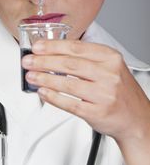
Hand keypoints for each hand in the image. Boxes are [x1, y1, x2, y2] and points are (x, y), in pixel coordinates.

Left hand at [22, 39, 149, 144]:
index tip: (37, 47)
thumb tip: (53, 53)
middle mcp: (108, 74)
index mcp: (110, 57)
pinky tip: (43, 92)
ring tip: (31, 76)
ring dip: (44, 79)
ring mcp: (104, 94)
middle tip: (28, 61)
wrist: (136, 117)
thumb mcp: (109, 66)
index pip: (76, 47)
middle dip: (44, 62)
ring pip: (67, 83)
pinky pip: (70, 104)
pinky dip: (53, 98)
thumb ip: (85, 57)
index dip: (53, 46)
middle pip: (69, 64)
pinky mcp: (97, 112)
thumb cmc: (118, 89)